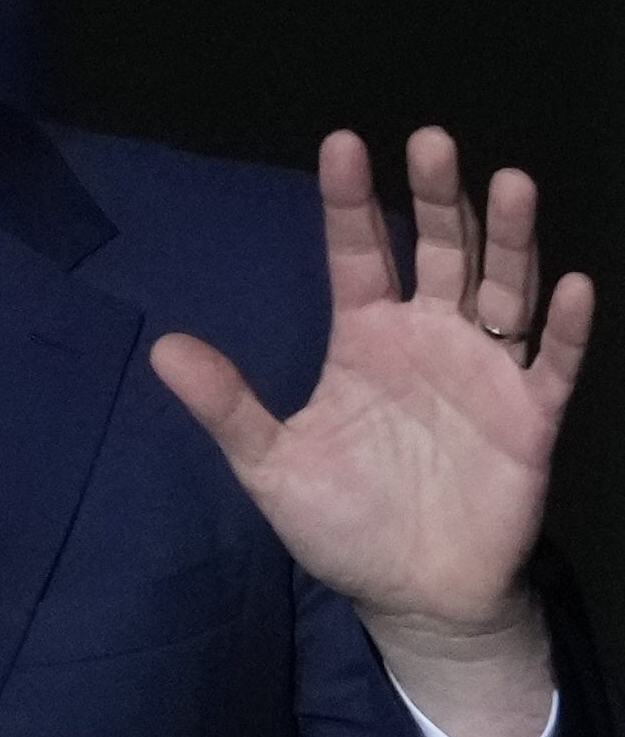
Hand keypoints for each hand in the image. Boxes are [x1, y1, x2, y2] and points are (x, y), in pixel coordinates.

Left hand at [151, 129, 591, 736]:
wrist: (412, 595)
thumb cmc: (342, 524)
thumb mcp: (272, 468)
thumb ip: (228, 407)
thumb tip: (161, 348)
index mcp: (365, 338)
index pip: (356, 254)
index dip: (349, 202)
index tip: (342, 143)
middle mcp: (429, 338)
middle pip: (438, 250)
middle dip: (437, 197)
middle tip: (430, 141)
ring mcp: (484, 371)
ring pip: (503, 288)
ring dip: (508, 238)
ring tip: (509, 182)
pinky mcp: (530, 416)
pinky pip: (551, 363)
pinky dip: (564, 327)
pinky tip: (574, 285)